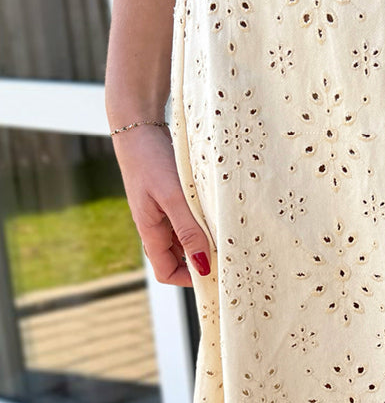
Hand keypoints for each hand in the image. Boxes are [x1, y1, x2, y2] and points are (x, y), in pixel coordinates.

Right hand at [112, 124, 211, 287]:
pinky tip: (219, 211)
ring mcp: (163, 211)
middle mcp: (156, 226)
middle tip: (229, 254)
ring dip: (205, 238)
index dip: (188, 278)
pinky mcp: (172, 197)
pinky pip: (189, 218)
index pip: (166, 272)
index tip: (214, 272)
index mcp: (149, 231)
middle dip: (201, 259)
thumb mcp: (172, 197)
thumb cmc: (150, 159)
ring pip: (186, 237)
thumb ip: (188, 231)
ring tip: (227, 232)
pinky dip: (204, 219)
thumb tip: (203, 265)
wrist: (137, 123)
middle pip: (179, 258)